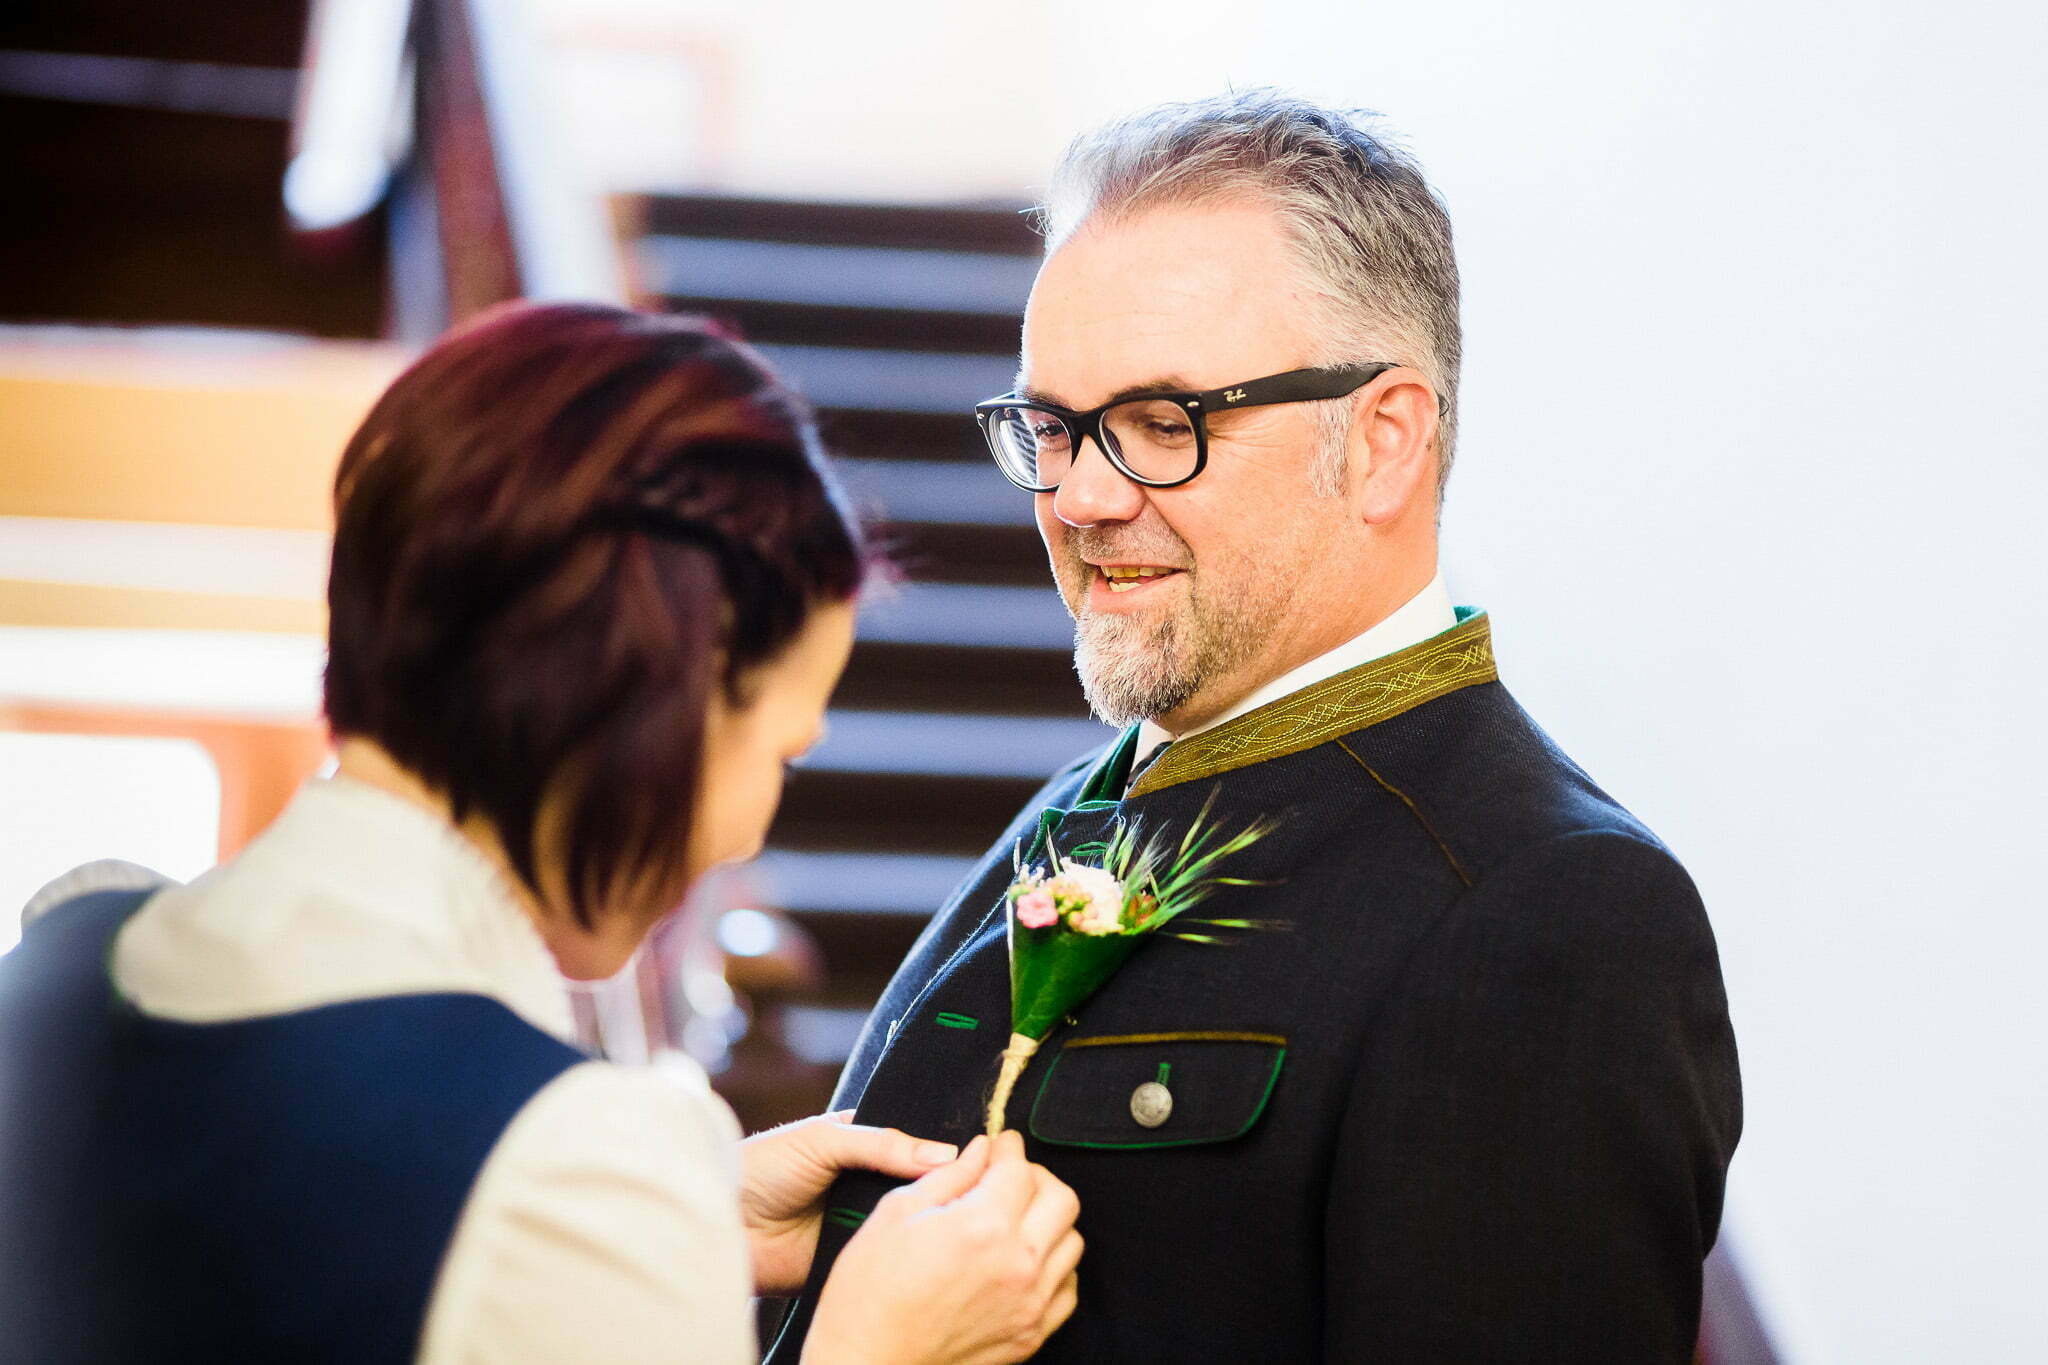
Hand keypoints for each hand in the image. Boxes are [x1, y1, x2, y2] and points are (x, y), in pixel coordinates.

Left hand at [740, 1111, 957, 1294]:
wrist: (723, 1225)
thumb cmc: (762, 1169)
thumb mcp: (823, 1140)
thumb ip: (882, 1143)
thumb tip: (944, 1154)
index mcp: (861, 1143)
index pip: (914, 1142)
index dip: (942, 1146)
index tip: (979, 1148)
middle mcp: (865, 1181)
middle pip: (916, 1182)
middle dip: (939, 1185)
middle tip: (977, 1184)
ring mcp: (859, 1220)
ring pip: (908, 1218)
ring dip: (925, 1218)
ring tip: (961, 1212)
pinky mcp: (853, 1257)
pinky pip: (888, 1254)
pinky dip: (903, 1251)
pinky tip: (931, 1244)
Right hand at [803, 1130, 1083, 1364]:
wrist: (867, 1362)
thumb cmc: (869, 1290)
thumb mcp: (896, 1213)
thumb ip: (948, 1176)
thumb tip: (980, 1151)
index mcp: (982, 1224)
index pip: (1020, 1167)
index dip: (1007, 1147)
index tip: (998, 1146)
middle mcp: (1018, 1262)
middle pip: (1062, 1199)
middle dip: (1036, 1178)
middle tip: (1008, 1179)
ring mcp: (1030, 1303)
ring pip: (1072, 1242)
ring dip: (1049, 1222)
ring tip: (1016, 1222)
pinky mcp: (1031, 1335)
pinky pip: (1067, 1289)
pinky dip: (1054, 1268)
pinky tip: (1024, 1263)